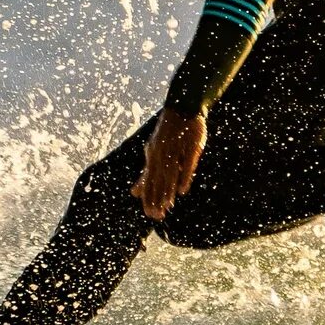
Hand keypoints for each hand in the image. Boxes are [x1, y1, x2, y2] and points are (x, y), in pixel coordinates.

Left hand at [134, 106, 206, 220]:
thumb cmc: (168, 136)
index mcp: (152, 157)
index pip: (148, 182)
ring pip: (170, 174)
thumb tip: (134, 193)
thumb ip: (145, 175)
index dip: (149, 198)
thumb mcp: (153, 154)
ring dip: (167, 191)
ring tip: (167, 207)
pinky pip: (186, 164)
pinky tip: (182, 190)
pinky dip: (184, 177)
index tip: (149, 213)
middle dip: (157, 198)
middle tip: (156, 215)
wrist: (182, 109)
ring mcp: (175, 150)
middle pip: (158, 181)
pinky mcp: (190, 147)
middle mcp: (161, 154)